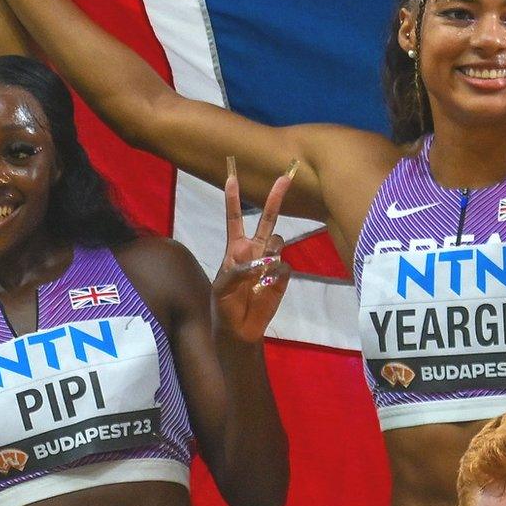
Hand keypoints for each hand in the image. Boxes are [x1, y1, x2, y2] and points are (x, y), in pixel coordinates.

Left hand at [214, 157, 294, 343]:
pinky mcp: (282, 276)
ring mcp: (270, 262)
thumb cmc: (225, 305)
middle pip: (267, 219)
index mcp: (235, 248)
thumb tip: (260, 260)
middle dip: (275, 199)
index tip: (231, 177)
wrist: (240, 328)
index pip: (234, 219)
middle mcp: (255, 250)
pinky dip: (274, 274)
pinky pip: (283, 266)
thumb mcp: (222, 288)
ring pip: (277, 242)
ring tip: (258, 272)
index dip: (233, 199)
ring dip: (270, 252)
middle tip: (283, 178)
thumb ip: (237, 270)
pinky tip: (265, 287)